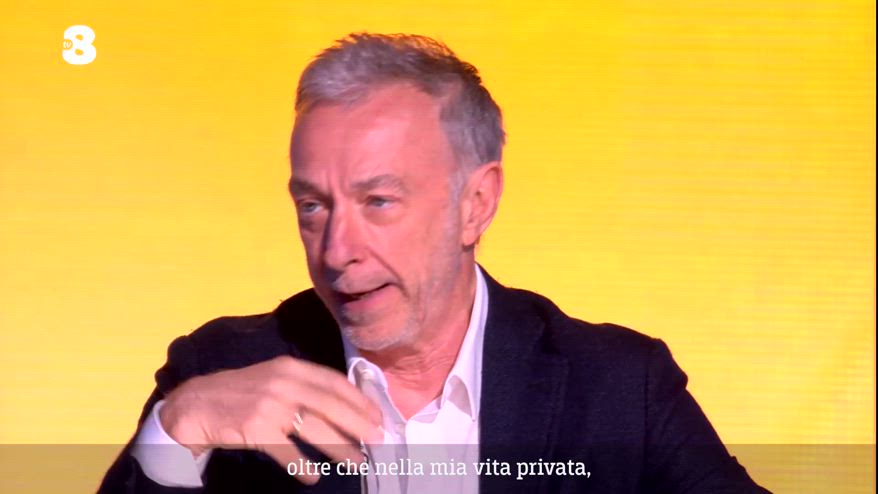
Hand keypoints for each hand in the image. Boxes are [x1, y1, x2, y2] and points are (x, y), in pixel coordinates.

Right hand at [158, 355, 382, 483]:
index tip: (377, 416)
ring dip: (340, 447)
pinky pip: (286, 451)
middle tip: (378, 440)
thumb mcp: (275, 378)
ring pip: (315, 428)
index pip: (335, 382)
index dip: (359, 400)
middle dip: (358, 424)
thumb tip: (345, 406)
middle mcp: (284, 383)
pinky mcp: (256, 429)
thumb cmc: (242, 393)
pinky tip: (312, 478)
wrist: (197, 405)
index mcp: (292, 368)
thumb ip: (305, 386)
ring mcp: (270, 405)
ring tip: (356, 462)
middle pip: (331, 405)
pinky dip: (301, 466)